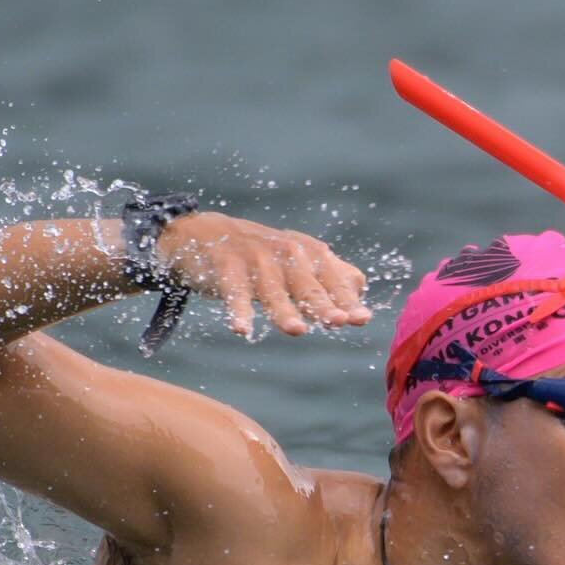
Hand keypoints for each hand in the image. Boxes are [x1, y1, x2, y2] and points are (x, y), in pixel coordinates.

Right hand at [158, 211, 371, 337]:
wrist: (204, 234)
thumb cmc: (261, 255)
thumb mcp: (297, 260)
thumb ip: (330, 274)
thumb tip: (360, 288)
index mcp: (309, 254)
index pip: (333, 280)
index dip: (347, 299)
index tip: (361, 318)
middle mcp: (286, 254)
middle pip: (307, 285)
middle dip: (323, 304)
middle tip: (338, 321)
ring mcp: (256, 259)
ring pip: (273, 290)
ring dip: (284, 310)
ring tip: (296, 330)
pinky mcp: (226, 266)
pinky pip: (233, 292)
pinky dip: (238, 310)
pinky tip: (241, 329)